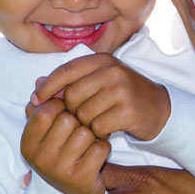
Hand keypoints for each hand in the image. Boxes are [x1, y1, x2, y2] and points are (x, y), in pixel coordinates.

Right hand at [21, 99, 110, 193]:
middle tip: (79, 129)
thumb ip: (43, 104)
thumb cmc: (60, 153)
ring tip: (88, 142)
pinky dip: (104, 147)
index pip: (46, 109)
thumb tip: (40, 79)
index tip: (66, 114)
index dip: (61, 107)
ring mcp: (60, 170)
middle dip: (78, 120)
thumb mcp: (46, 131)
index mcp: (27, 143)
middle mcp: (40, 158)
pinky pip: (101, 148)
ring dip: (92, 134)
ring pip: (86, 133)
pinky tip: (97, 153)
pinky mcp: (82, 179)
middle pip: (67, 119)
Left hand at [32, 53, 172, 140]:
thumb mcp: (98, 82)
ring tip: (96, 123)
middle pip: (71, 96)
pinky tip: (107, 130)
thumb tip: (36, 84)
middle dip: (71, 111)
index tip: (34, 101)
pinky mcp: (128, 110)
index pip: (65, 71)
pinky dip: (99, 133)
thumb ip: (69, 81)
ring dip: (86, 124)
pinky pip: (98, 126)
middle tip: (81, 118)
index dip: (47, 87)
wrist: (159, 109)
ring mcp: (121, 89)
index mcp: (101, 60)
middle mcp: (111, 71)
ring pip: (83, 113)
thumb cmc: (122, 96)